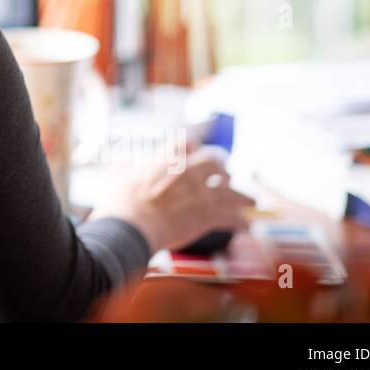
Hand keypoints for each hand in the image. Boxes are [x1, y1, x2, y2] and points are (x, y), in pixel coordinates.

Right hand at [91, 146, 253, 252]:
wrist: (131, 227)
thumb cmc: (120, 201)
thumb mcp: (117, 174)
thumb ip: (124, 162)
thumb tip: (122, 155)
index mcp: (167, 158)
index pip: (187, 142)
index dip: (194, 145)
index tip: (197, 147)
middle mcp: (188, 171)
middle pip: (214, 162)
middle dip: (222, 168)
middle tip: (226, 174)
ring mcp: (201, 192)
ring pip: (230, 191)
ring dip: (243, 196)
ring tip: (252, 200)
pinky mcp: (208, 215)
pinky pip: (231, 217)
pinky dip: (241, 222)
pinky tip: (247, 226)